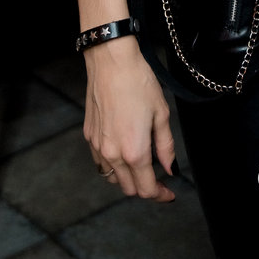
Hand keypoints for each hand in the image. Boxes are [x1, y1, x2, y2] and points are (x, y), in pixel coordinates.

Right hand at [84, 38, 175, 199]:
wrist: (111, 62)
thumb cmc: (138, 83)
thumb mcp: (161, 114)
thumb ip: (166, 146)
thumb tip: (169, 168)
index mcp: (134, 152)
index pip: (146, 189)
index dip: (160, 195)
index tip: (169, 193)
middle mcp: (113, 155)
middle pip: (128, 188)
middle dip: (145, 188)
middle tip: (159, 177)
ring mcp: (98, 147)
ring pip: (112, 178)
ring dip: (128, 178)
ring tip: (142, 164)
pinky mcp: (89, 136)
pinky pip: (101, 162)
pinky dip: (113, 166)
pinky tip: (124, 151)